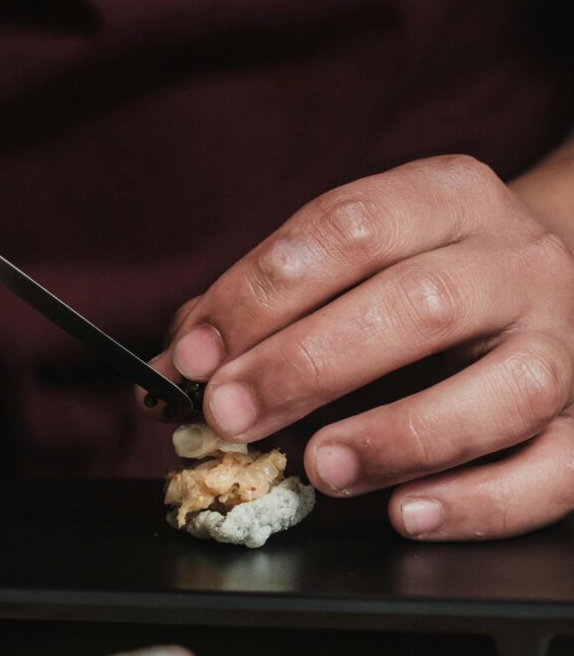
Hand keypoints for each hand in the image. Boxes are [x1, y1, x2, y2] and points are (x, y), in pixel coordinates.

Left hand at [147, 155, 573, 540]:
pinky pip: (557, 469)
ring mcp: (564, 340)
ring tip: (320, 466)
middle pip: (417, 304)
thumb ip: (258, 308)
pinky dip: (481, 501)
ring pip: (506, 388)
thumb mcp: (343, 260)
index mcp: (445, 197)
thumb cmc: (411, 274)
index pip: (348, 227)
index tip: (197, 353)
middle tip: (230, 415)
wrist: (543, 274)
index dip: (261, 293)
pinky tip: (408, 512)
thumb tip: (175, 371)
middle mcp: (516, 261)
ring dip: (399, 434)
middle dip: (307, 364)